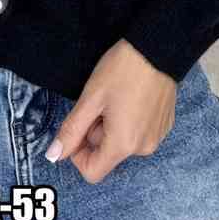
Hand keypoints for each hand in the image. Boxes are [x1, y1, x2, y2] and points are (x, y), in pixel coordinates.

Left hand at [45, 39, 176, 183]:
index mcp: (123, 145)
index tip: (78, 125)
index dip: (77, 153)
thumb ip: (71, 130)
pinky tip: (131, 95)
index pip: (92, 172)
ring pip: (122, 142)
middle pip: (107, 154)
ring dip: (112, 125)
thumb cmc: (123, 70)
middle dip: (96, 132)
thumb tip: (53, 155)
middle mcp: (144, 148)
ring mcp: (157, 137)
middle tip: (98, 101)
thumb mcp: (91, 98)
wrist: (158, 47)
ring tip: (116, 96)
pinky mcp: (165, 125)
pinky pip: (139, 132)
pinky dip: (129, 119)